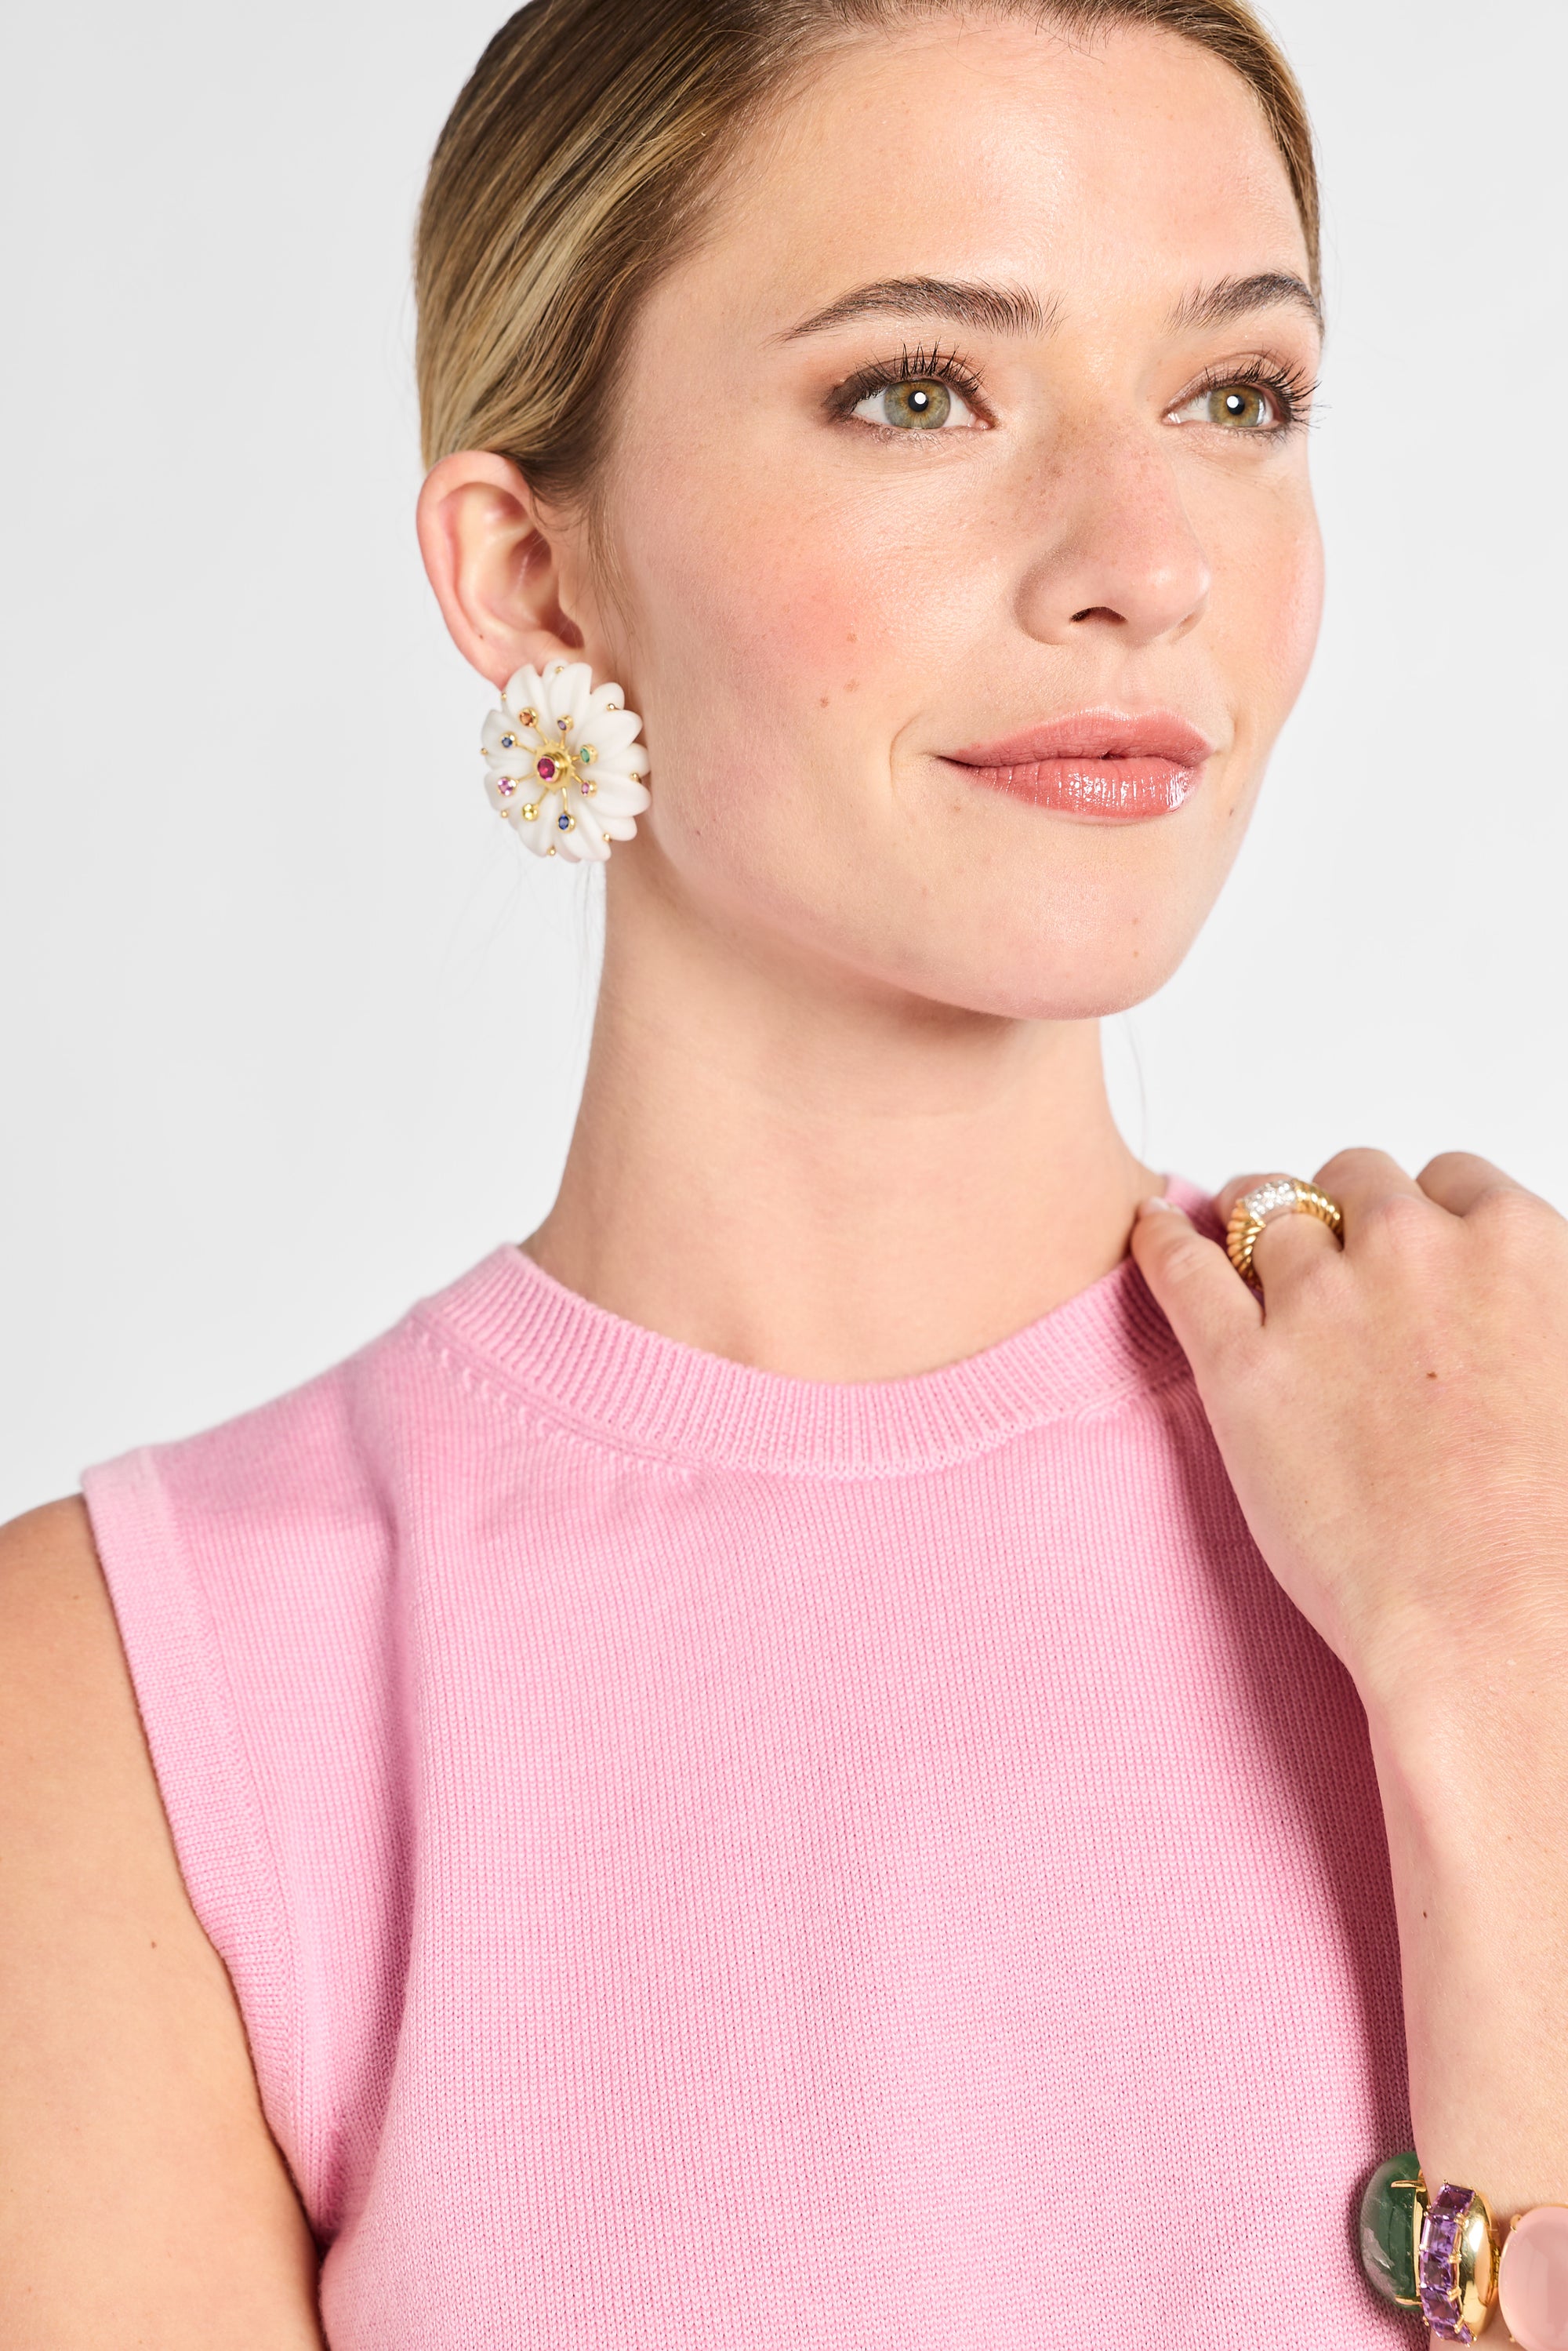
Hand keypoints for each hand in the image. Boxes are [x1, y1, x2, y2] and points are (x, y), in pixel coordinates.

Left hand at [1130, 1149, 1567, 1716]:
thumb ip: (1539, 1309)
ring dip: (1255, 1228)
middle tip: (1337, 1272)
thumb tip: (1508, 1313)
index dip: (1423, 1219)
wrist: (1495, 1624)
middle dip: (1343, 1217)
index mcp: (1513, 1246)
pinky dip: (1160, 1239)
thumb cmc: (1551, 1534)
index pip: (1450, 1181)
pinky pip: (1181, 1266)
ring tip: (1241, 1254)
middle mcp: (1413, 1250)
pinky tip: (1152, 1228)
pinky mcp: (1239, 1365)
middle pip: (1354, 1183)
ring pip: (1263, 1210)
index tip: (1409, 1256)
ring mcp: (1319, 1302)